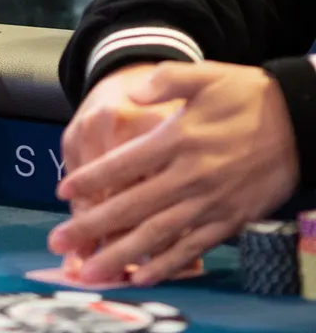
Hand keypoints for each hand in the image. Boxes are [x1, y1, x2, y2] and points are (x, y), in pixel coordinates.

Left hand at [48, 61, 299, 284]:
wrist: (301, 124)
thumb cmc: (247, 97)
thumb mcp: (206, 76)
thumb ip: (166, 80)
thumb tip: (134, 91)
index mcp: (178, 140)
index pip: (124, 165)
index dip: (91, 179)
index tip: (62, 192)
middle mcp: (191, 176)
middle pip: (132, 207)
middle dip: (92, 227)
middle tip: (59, 242)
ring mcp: (211, 202)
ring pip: (158, 234)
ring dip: (121, 254)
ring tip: (91, 271)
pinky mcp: (231, 220)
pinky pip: (193, 247)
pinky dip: (167, 264)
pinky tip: (142, 275)